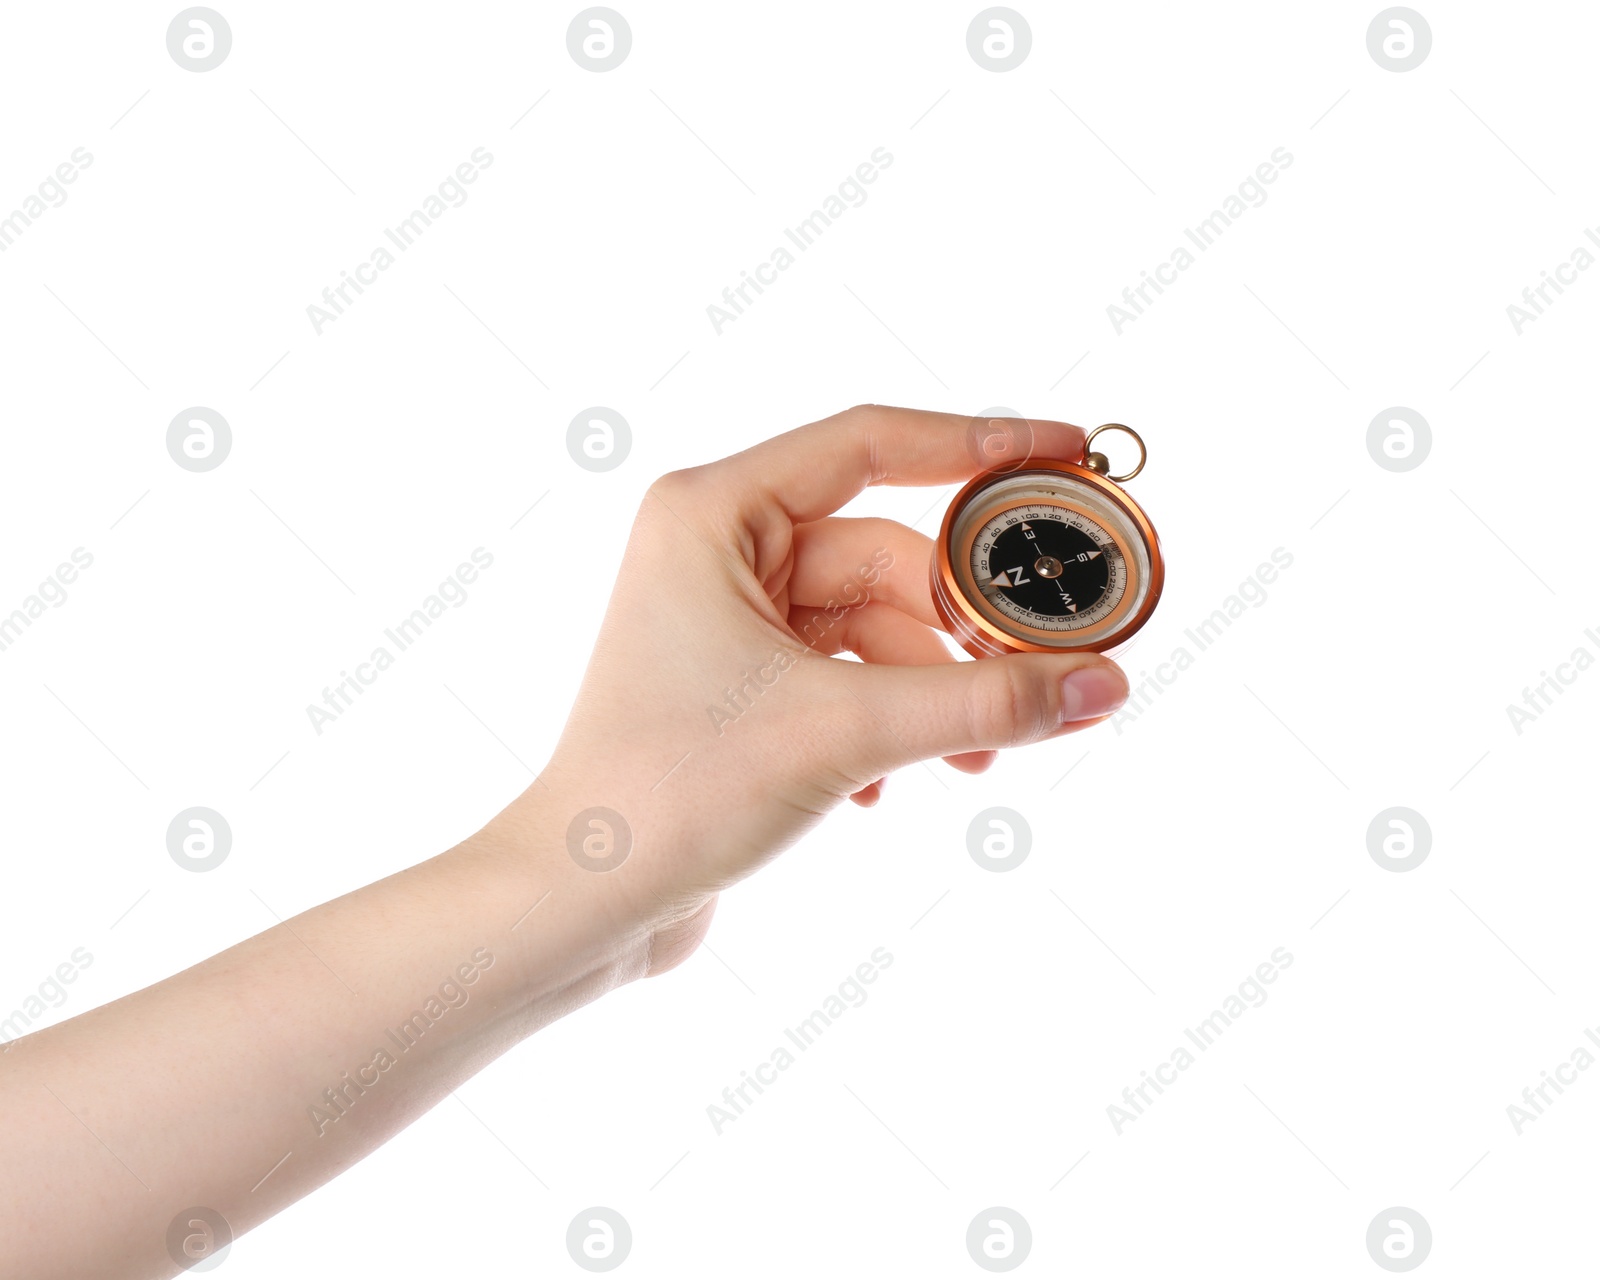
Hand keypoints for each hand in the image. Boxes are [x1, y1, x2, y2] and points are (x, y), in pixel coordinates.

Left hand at [528, 405, 1130, 971]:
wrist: (581, 903)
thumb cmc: (670, 792)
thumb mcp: (844, 730)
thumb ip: (982, 699)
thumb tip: (1102, 683)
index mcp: (714, 513)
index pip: (872, 443)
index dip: (978, 446)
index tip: (1065, 453)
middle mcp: (718, 550)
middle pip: (887, 556)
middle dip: (963, 627)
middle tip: (1043, 673)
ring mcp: (729, 619)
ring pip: (875, 625)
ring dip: (933, 691)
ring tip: (977, 758)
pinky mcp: (742, 684)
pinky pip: (848, 674)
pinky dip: (886, 722)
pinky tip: (883, 788)